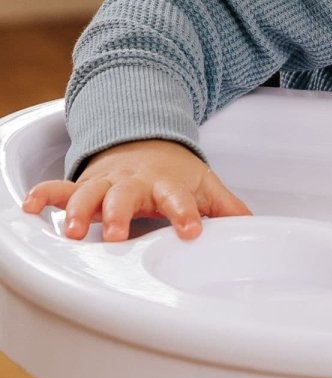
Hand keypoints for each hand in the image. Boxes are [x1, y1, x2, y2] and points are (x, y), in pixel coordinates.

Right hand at [22, 138, 250, 241]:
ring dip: (78, 211)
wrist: (146, 141)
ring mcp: (106, 183)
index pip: (180, 199)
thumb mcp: (204, 185)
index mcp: (167, 183)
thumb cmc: (174, 173)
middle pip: (126, 196)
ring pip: (89, 193)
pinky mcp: (83, 185)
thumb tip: (255, 228)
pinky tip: (30, 208)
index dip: (187, 215)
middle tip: (117, 236)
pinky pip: (59, 188)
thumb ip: (227, 208)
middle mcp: (134, 182)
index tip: (192, 231)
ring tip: (72, 232)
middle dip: (119, 215)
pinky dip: (43, 196)